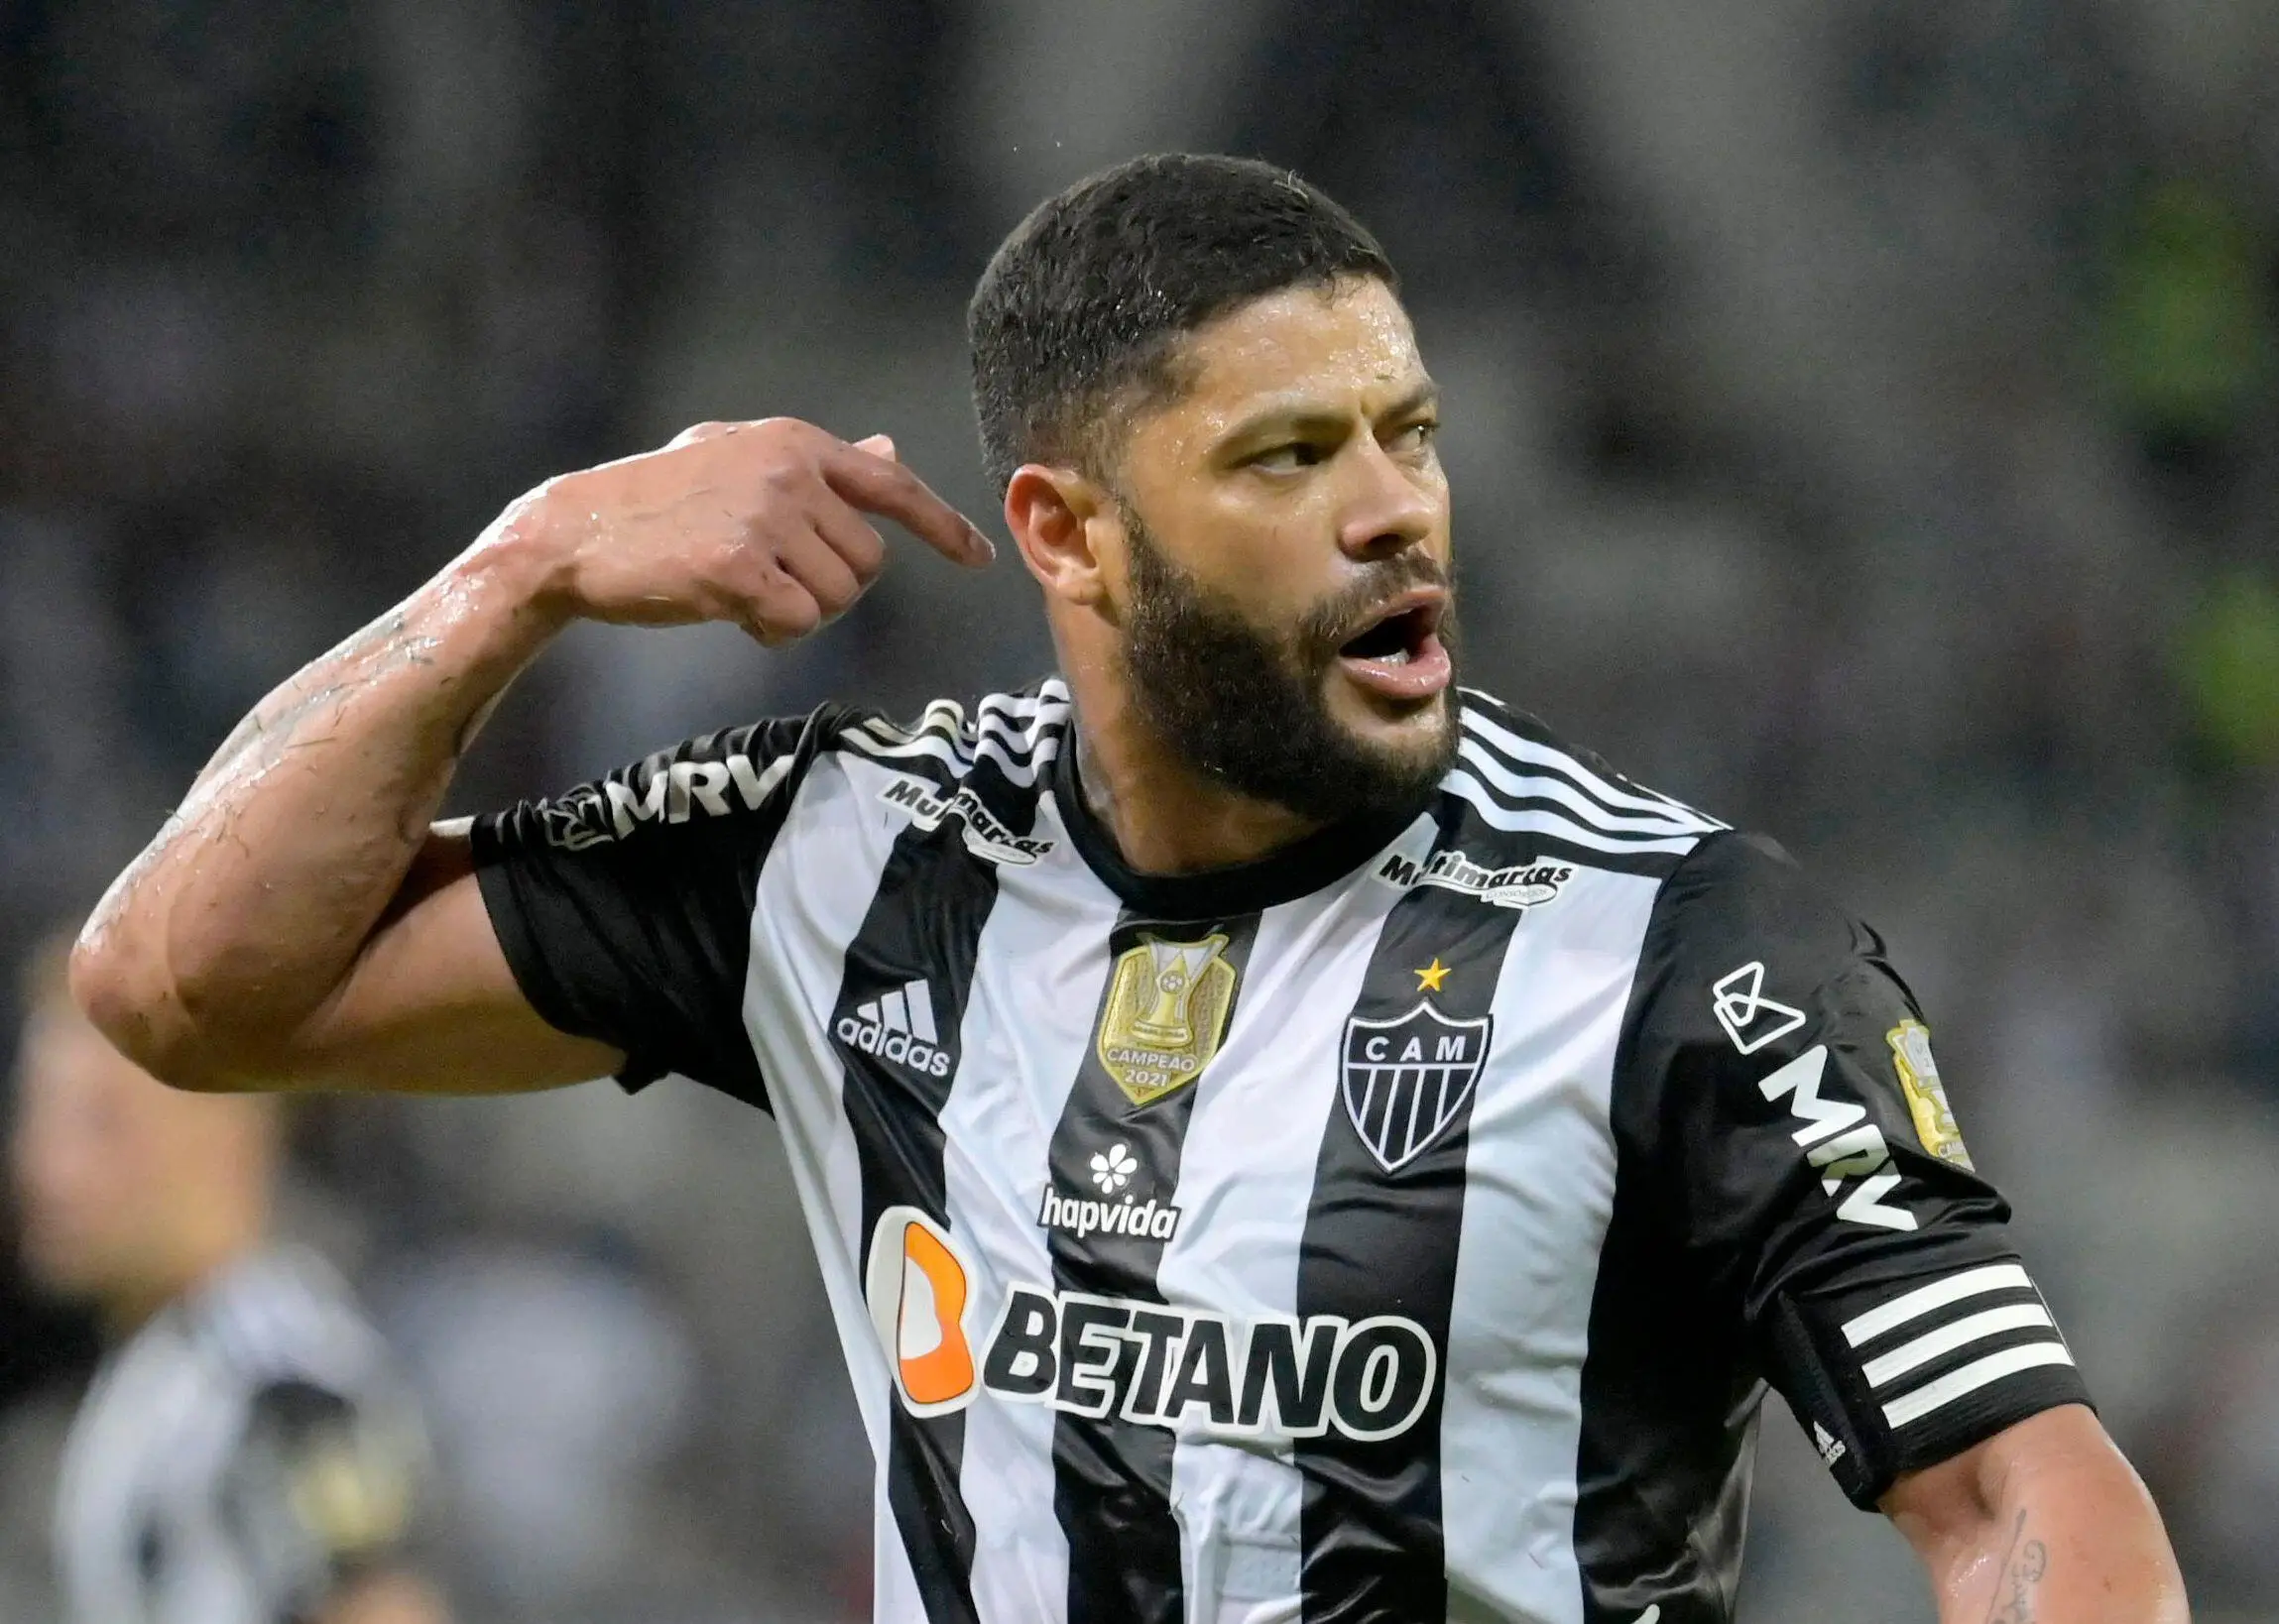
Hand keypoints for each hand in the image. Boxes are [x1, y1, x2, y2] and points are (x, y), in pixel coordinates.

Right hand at [505, 418, 994, 645]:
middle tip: (774, 584)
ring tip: (746, 592)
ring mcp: (763, 518)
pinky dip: (774, 632)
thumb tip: (889, 452)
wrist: (574, 534)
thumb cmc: (658, 501)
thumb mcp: (737, 459)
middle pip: (868, 564)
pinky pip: (798, 622)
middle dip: (832, 589)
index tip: (978, 557)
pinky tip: (734, 615)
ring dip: (801, 613)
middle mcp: (788, 472)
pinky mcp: (737, 568)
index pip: (892, 486)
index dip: (942, 526)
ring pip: (838, 599)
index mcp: (795, 442)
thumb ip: (819, 461)